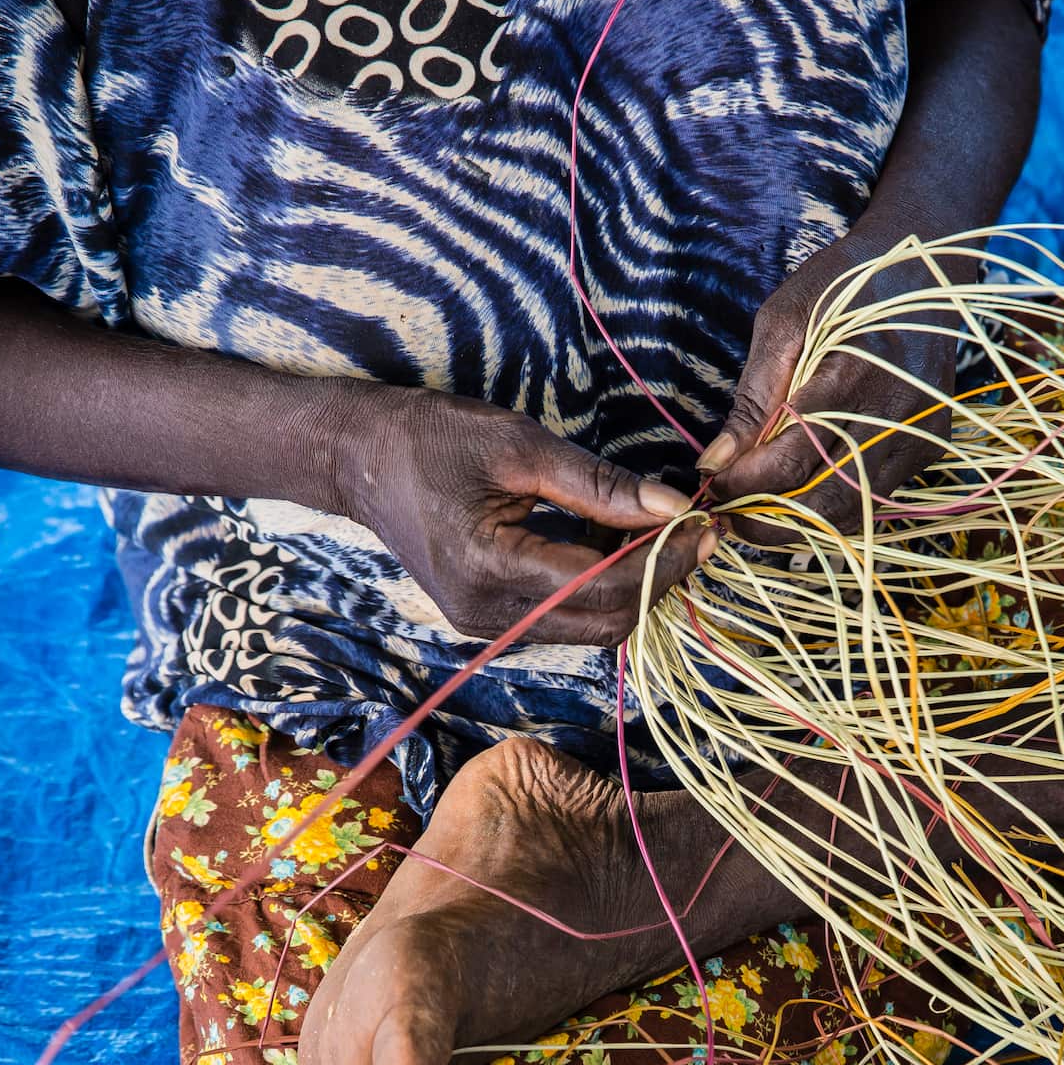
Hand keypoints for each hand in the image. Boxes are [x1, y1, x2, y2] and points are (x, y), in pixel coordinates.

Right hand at [322, 383, 708, 645]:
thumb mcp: (519, 445)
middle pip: (605, 621)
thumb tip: (671, 505)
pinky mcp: (487, 621)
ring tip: (664, 535)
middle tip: (697, 532)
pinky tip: (620, 547)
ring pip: (589, 627)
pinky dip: (601, 589)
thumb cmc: (432, 437)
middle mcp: (488, 615)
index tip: (705, 526)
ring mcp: (485, 626)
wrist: (359, 459)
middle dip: (658, 580)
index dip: (664, 561)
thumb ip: (598, 484)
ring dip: (634, 587)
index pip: (604, 585)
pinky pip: (564, 618)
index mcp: (491, 569)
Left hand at [697, 233, 955, 531]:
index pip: (788, 463)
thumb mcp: (783, 322)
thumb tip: (716, 461)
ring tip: (759, 508)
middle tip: (729, 512)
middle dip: (767, 519)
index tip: (711, 484)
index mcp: (852, 377)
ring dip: (800, 522)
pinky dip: (834, 505)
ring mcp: (920, 436)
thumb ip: (753, 397)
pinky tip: (803, 491)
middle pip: (822, 503)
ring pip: (852, 511)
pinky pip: (876, 497)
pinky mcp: (931, 446)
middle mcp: (895, 415)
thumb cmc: (843, 286)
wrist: (926, 269)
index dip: (741, 485)